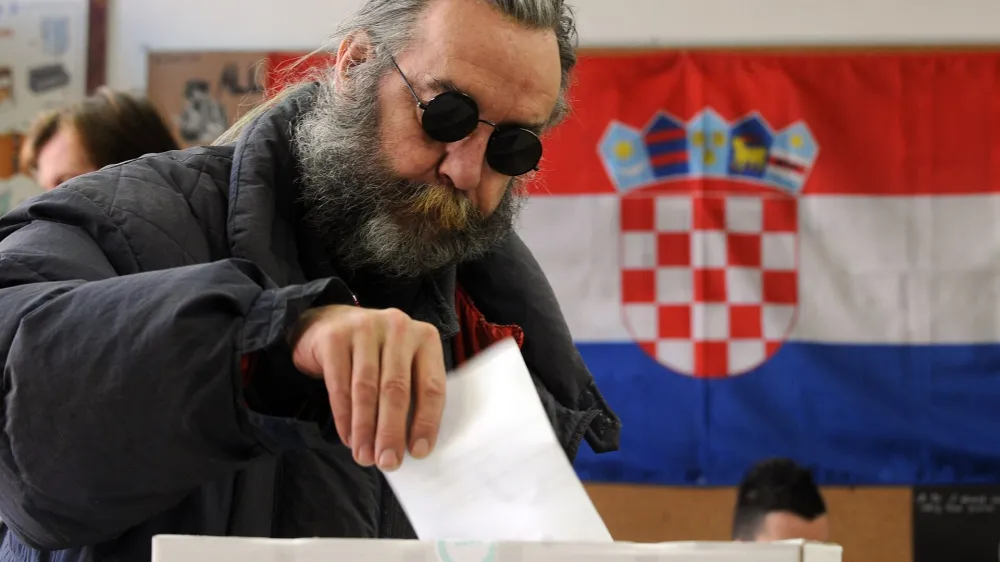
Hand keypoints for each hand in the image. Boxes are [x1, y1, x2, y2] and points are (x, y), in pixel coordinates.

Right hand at [290, 305, 445, 470]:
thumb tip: (412, 447)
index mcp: (425, 338)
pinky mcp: (335, 337)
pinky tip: (348, 438)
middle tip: (388, 462)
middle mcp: (398, 327)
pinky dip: (343, 416)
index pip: (431, 385)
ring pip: (366, 389)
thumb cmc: (374, 355)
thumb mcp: (400, 365)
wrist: (328, 324)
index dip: (426, 422)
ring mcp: (365, 328)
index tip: (418, 452)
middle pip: (397, 389)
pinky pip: (339, 384)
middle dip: (392, 431)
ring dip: (365, 429)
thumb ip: (411, 394)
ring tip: (365, 457)